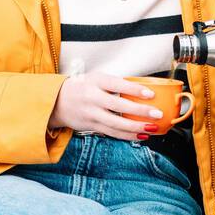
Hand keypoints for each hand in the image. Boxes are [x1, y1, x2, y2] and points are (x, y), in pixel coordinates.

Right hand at [48, 72, 164, 140]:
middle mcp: (92, 97)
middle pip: (119, 105)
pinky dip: (128, 136)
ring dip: (136, 128)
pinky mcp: (92, 126)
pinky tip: (140, 136)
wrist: (57, 101)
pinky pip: (112, 132)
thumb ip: (115, 83)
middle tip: (157, 114)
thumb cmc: (82, 87)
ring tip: (152, 128)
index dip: (134, 90)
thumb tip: (142, 89)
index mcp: (96, 81)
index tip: (150, 94)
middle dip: (140, 111)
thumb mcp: (96, 78)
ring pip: (116, 123)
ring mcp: (91, 114)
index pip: (117, 84)